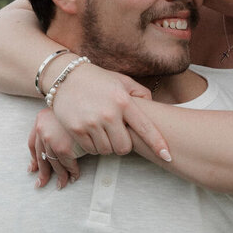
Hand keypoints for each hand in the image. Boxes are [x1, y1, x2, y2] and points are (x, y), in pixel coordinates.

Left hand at [28, 109, 83, 187]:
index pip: (33, 145)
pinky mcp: (64, 148)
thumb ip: (55, 125)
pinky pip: (68, 165)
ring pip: (55, 164)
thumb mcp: (61, 112)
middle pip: (41, 157)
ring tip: (61, 184)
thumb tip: (52, 143)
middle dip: (42, 173)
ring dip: (60, 176)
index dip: (33, 159)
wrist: (84, 96)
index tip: (33, 169)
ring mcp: (52, 141)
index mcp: (40, 121)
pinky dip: (72, 173)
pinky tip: (74, 177)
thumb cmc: (78, 103)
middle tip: (41, 184)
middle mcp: (42, 131)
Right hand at [49, 63, 170, 161]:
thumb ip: (141, 94)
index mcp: (124, 101)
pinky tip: (91, 133)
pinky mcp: (76, 129)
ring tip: (102, 131)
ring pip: (107, 151)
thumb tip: (154, 109)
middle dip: (123, 146)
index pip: (145, 127)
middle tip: (117, 135)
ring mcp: (91, 122)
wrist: (65, 76)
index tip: (167, 156)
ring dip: (107, 146)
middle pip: (124, 147)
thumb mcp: (123, 81)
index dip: (157, 144)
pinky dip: (93, 146)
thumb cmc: (99, 80)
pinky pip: (91, 150)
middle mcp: (109, 113)